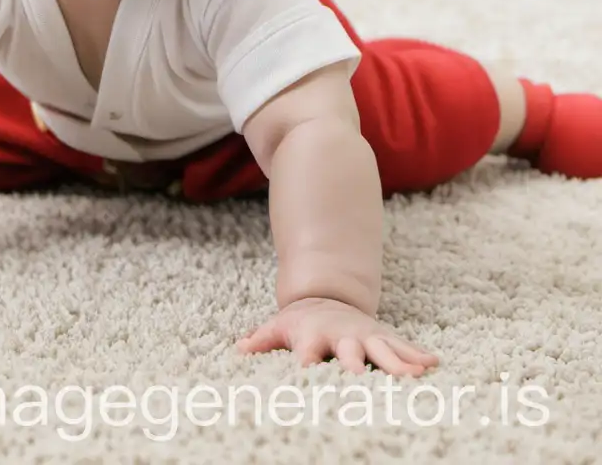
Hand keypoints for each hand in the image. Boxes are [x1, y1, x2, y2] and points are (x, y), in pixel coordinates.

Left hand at [237, 297, 438, 376]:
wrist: (326, 296)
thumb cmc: (299, 322)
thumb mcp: (277, 326)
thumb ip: (261, 339)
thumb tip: (239, 348)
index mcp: (312, 336)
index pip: (308, 353)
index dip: (307, 365)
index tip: (308, 377)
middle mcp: (341, 336)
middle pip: (351, 351)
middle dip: (358, 363)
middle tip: (364, 378)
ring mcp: (364, 335)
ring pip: (383, 348)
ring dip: (399, 362)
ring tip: (416, 374)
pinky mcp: (382, 335)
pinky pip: (403, 345)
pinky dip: (418, 355)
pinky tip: (435, 364)